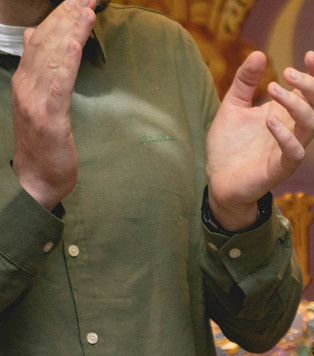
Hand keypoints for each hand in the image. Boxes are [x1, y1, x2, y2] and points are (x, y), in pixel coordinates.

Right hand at [10, 0, 96, 209]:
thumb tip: (37, 37)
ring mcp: (35, 100)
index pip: (40, 39)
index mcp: (25, 79)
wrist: (36, 178)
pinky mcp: (49, 117)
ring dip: (70, 32)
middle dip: (66, 17)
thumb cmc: (44, 142)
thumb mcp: (39, 101)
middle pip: (46, 42)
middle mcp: (26, 84)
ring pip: (52, 58)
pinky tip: (73, 45)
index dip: (57, 17)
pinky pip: (58, 85)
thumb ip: (40, 71)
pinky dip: (66, 63)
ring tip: (85, 10)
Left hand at [206, 50, 313, 229]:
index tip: (309, 55)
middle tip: (288, 72)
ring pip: (312, 125)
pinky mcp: (281, 168)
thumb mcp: (233, 105)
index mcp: (288, 114)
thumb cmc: (231, 144)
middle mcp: (295, 130)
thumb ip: (245, 81)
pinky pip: (296, 153)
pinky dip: (286, 136)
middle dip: (311, 85)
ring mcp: (291, 149)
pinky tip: (269, 121)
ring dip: (296, 104)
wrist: (219, 180)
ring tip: (272, 88)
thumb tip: (259, 55)